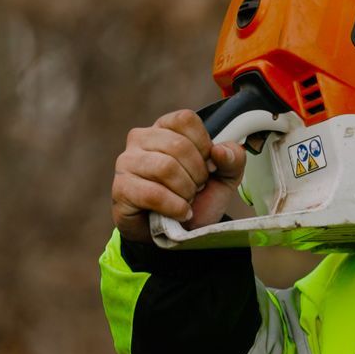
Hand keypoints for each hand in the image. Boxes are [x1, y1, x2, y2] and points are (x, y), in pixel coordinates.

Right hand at [111, 109, 246, 240]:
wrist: (179, 233)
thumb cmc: (196, 198)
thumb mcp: (224, 177)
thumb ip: (233, 159)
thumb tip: (220, 150)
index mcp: (165, 128)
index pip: (186, 120)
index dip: (204, 146)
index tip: (207, 166)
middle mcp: (141, 138)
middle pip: (177, 145)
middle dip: (197, 173)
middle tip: (197, 189)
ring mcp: (127, 162)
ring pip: (165, 167)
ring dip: (186, 191)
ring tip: (187, 200)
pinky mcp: (121, 188)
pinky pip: (152, 194)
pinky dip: (175, 207)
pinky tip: (181, 213)